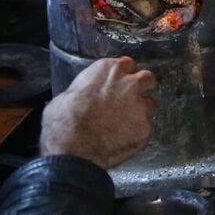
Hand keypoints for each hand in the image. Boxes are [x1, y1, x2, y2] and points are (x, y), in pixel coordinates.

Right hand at [40, 56, 156, 167]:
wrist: (74, 150)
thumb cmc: (64, 123)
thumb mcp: (65, 96)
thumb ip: (84, 90)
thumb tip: (83, 97)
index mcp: (109, 70)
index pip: (126, 64)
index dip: (123, 75)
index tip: (119, 83)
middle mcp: (129, 83)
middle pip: (146, 79)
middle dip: (142, 88)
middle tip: (131, 100)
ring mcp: (140, 105)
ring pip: (150, 104)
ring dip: (141, 111)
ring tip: (127, 124)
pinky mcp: (145, 128)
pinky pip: (146, 128)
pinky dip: (138, 133)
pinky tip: (124, 139)